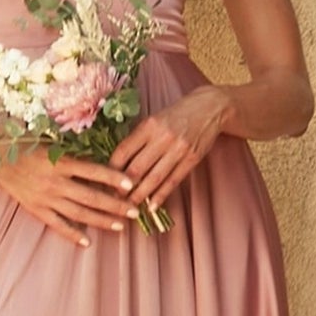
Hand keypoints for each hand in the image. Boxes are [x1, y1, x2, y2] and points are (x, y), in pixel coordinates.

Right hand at [0, 148, 135, 247]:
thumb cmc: (28, 146)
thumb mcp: (53, 146)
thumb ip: (75, 157)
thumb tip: (102, 166)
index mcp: (60, 162)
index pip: (93, 171)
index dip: (113, 177)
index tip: (131, 184)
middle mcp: (55, 181)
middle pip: (91, 197)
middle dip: (115, 205)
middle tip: (134, 211)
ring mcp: (46, 198)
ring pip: (79, 213)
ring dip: (101, 220)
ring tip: (120, 226)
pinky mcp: (36, 209)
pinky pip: (57, 225)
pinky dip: (72, 234)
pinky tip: (87, 242)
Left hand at [108, 87, 230, 209]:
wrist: (210, 108)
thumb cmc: (177, 114)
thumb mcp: (154, 119)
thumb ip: (139, 138)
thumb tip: (119, 163)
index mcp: (148, 125)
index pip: (123, 151)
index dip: (112, 169)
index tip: (105, 180)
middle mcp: (163, 137)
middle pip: (137, 168)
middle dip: (123, 187)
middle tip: (114, 198)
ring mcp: (179, 149)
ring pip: (154, 178)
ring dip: (140, 195)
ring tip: (130, 206)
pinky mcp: (192, 159)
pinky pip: (173, 181)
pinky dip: (161, 195)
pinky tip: (153, 206)